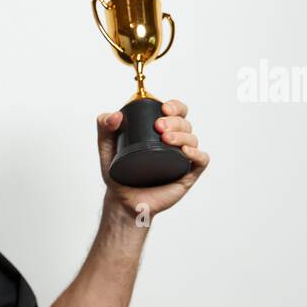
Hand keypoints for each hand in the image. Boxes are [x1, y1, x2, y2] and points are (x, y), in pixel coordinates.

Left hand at [96, 99, 208, 216]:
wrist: (122, 201)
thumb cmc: (119, 174)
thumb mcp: (106, 146)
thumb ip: (104, 126)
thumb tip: (116, 115)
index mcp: (161, 132)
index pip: (177, 112)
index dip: (176, 106)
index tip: (164, 108)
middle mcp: (175, 143)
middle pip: (185, 124)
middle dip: (175, 121)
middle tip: (159, 127)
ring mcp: (182, 159)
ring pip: (193, 139)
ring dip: (183, 135)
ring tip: (167, 139)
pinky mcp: (187, 175)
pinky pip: (201, 160)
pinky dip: (197, 153)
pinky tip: (185, 152)